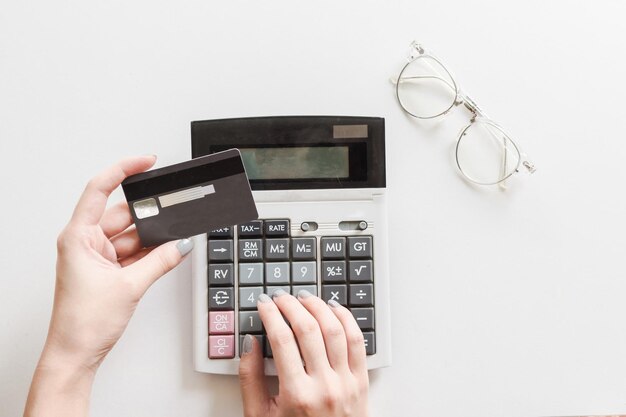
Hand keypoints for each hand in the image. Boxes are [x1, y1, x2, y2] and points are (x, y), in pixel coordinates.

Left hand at [24, 156, 192, 416]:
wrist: (76, 355)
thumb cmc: (82, 323)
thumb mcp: (130, 286)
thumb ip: (161, 261)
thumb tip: (181, 245)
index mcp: (78, 237)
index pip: (99, 189)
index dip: (123, 170)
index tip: (146, 162)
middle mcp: (86, 243)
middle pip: (123, 215)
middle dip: (150, 216)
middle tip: (174, 210)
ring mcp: (97, 257)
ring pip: (132, 236)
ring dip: (153, 239)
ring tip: (175, 239)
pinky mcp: (108, 270)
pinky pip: (133, 252)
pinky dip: (150, 253)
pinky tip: (167, 253)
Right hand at [238, 290, 369, 416]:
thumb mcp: (260, 416)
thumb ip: (250, 379)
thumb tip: (249, 344)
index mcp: (297, 395)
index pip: (282, 339)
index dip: (271, 315)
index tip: (264, 304)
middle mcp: (325, 386)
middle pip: (308, 328)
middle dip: (291, 305)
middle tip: (281, 297)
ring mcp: (347, 383)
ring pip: (335, 329)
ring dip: (318, 307)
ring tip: (305, 299)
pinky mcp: (362, 381)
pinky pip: (357, 341)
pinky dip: (346, 319)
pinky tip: (333, 309)